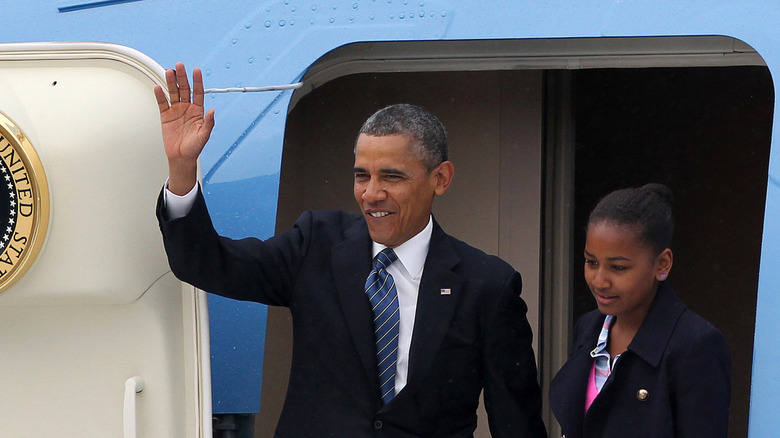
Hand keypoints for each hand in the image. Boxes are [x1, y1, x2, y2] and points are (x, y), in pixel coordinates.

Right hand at [154, 62, 214, 194]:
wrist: (181, 157)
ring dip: (171, 82)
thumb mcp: (204, 136)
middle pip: (184, 89)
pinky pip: (162, 103)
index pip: (198, 92)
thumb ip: (208, 123)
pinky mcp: (165, 116)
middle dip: (183, 77)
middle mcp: (187, 108)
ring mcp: (176, 111)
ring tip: (169, 71)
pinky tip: (158, 87)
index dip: (197, 81)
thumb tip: (212, 111)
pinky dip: (160, 95)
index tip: (196, 70)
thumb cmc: (194, 148)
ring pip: (173, 93)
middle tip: (180, 66)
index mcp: (198, 111)